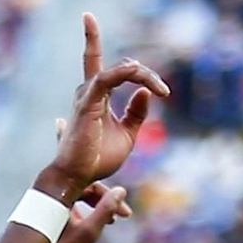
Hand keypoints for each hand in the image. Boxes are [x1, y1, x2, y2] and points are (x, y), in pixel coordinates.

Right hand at [39, 14, 167, 202]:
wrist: (77, 177)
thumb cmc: (97, 159)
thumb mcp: (127, 134)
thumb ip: (136, 113)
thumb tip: (147, 92)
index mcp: (100, 95)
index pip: (117, 70)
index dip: (143, 74)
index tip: (164, 92)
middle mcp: (92, 90)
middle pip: (123, 66)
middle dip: (144, 72)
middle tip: (163, 90)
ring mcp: (88, 94)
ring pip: (120, 69)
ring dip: (142, 74)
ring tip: (162, 89)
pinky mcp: (87, 102)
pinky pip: (107, 78)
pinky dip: (124, 73)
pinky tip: (138, 71)